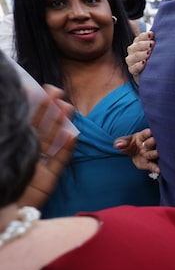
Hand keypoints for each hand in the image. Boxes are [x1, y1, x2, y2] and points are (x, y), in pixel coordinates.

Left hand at [19, 85, 76, 207]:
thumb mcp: (2, 147)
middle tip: (57, 91)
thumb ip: (9, 132)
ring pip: (52, 141)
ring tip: (68, 108)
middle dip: (49, 109)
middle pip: (39, 128)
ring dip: (61, 124)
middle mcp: (24, 153)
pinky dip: (66, 149)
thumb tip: (10, 110)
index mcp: (12, 145)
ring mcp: (37, 167)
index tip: (38, 88)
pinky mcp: (47, 181)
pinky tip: (72, 135)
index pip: (23, 121)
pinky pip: (59, 162)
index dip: (32, 105)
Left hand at [113, 127, 159, 173]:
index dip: (147, 133)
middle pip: (151, 142)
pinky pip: (153, 165)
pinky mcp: (152, 163)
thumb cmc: (131, 145)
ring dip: (154, 154)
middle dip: (151, 142)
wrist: (135, 155)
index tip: (149, 131)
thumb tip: (118, 145)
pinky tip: (158, 170)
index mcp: (143, 137)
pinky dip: (156, 168)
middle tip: (153, 141)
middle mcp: (150, 144)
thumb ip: (120, 141)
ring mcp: (153, 154)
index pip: (145, 134)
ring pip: (154, 153)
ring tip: (156, 154)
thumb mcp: (124, 141)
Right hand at [126, 31, 153, 81]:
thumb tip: (163, 36)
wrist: (150, 74)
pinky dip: (139, 65)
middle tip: (152, 44)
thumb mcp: (155, 50)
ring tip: (149, 53)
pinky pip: (134, 67)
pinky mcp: (132, 69)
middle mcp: (133, 50)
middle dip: (145, 44)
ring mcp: (131, 60)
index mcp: (138, 43)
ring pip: (135, 56)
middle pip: (137, 46)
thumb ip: (155, 43)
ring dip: (142, 54)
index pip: (140, 37)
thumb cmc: (154, 59)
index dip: (146, 35)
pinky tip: (144, 63)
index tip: (152, 34)